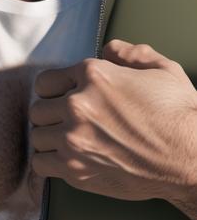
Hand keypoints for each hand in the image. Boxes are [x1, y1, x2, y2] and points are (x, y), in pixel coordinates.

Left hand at [28, 39, 196, 201]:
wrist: (191, 160)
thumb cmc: (179, 115)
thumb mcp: (162, 69)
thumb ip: (131, 53)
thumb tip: (109, 49)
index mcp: (94, 75)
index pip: (46, 81)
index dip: (55, 91)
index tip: (64, 100)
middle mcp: (77, 104)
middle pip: (38, 109)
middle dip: (52, 115)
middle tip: (68, 123)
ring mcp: (73, 138)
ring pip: (37, 136)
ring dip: (50, 139)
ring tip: (68, 142)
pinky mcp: (75, 169)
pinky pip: (39, 164)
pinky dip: (49, 163)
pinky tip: (64, 160)